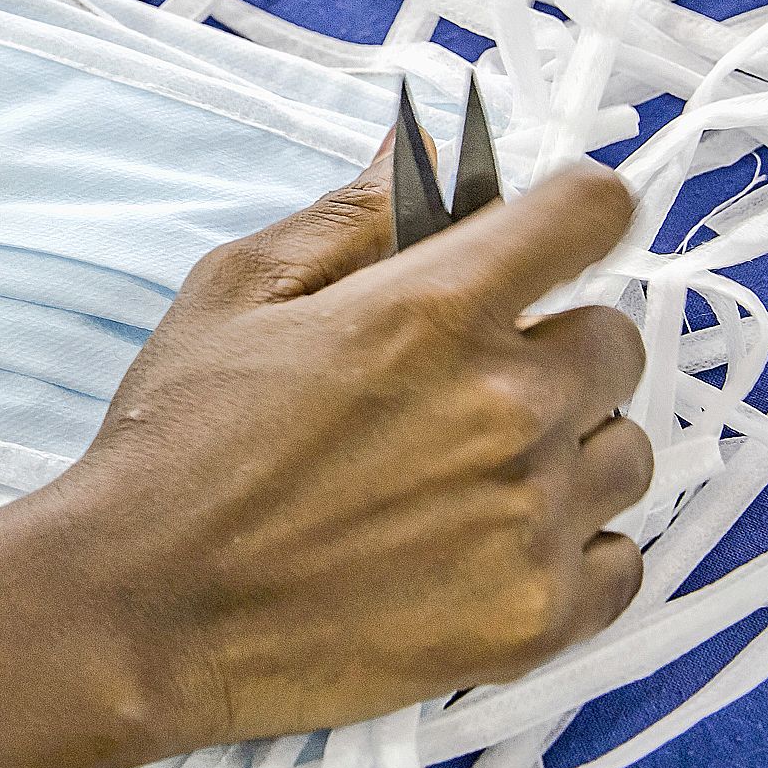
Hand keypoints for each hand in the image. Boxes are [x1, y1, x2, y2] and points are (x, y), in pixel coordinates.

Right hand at [26, 148, 648, 754]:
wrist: (141, 616)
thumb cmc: (177, 449)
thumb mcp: (235, 294)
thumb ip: (350, 216)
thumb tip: (426, 148)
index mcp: (436, 308)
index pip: (590, 210)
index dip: (571, 214)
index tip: (548, 241)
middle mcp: (506, 405)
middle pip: (615, 340)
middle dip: (550, 347)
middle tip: (463, 389)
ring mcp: (531, 518)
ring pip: (626, 453)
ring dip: (567, 453)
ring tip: (467, 480)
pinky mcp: (538, 619)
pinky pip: (623, 563)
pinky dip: (573, 554)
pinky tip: (490, 550)